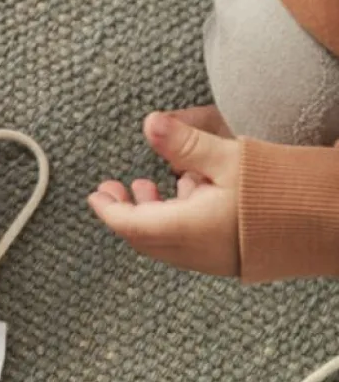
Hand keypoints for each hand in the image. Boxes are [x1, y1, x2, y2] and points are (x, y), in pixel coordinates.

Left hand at [88, 112, 241, 276]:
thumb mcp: (231, 157)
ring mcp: (220, 258)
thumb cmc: (286, 192)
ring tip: (148, 184)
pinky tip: (191, 189)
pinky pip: (193, 241)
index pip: (131, 226)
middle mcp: (200, 252)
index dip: (109, 210)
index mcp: (190, 230)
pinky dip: (179, 218)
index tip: (95, 194)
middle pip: (146, 238)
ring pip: (169, 241)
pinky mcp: (238, 256)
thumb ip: (186, 143)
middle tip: (114, 187)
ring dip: (153, 214)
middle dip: (126, 211)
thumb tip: (149, 123)